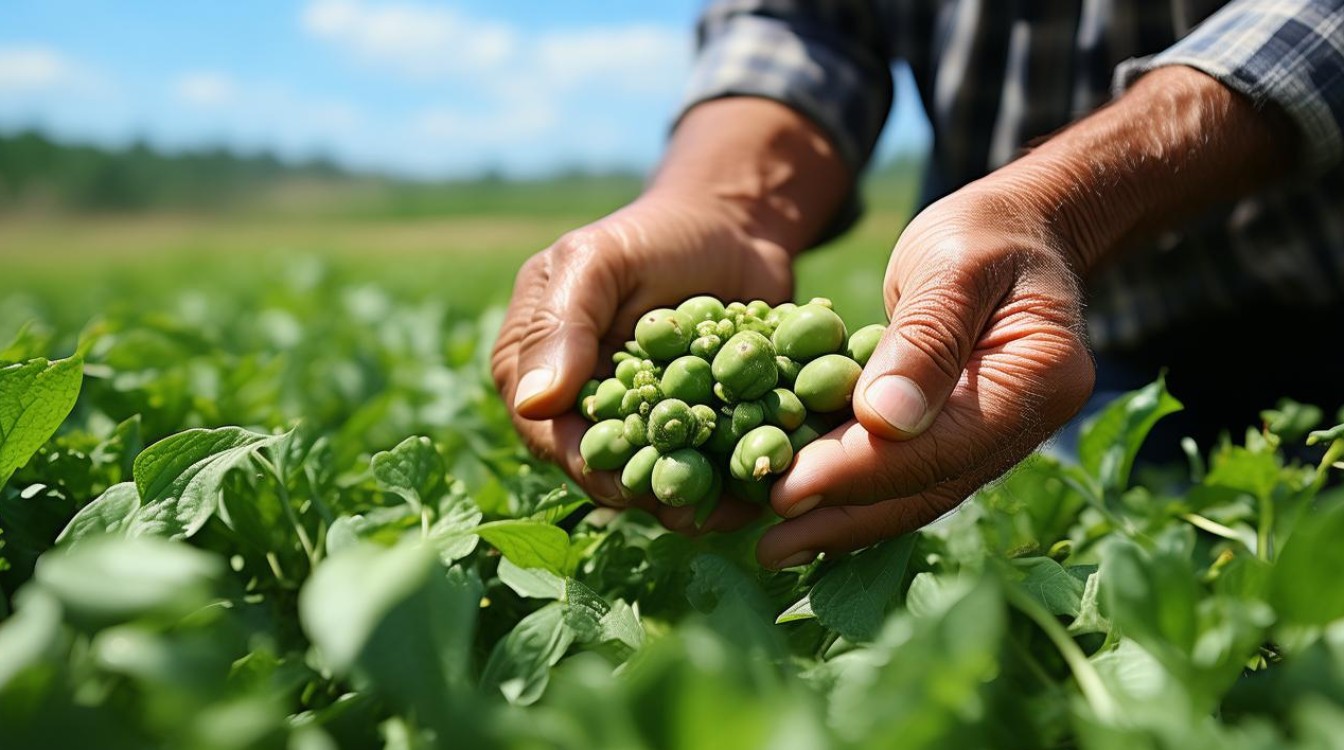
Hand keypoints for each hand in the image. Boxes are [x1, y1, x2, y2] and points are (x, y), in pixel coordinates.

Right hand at [491, 191, 793, 530]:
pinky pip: (710, 464)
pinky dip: (735, 475)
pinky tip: (765, 485)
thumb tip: (534, 403)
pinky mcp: (696, 429)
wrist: (730, 227)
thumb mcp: (599, 262)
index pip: (552, 436)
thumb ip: (562, 325)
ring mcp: (642, 423)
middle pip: (609, 468)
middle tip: (695, 508)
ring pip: (662, 475)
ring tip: (739, 501)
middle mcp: (581, 408)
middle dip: (651, 491)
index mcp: (534, 370)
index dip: (589, 466)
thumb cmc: (653, 235)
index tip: (630, 486)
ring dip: (699, 494)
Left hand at [758, 187, 1094, 567]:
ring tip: (772, 545)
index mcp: (1040, 376)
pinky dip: (854, 493)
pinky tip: (802, 513)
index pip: (940, 445)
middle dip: (843, 518)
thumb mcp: (950, 262)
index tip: (787, 492)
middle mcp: (1026, 422)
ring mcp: (998, 436)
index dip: (859, 472)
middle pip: (927, 486)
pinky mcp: (963, 436)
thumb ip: (924, 338)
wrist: (1017, 228)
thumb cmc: (982, 231)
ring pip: (915, 493)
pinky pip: (907, 475)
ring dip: (844, 522)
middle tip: (767, 546)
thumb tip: (884, 422)